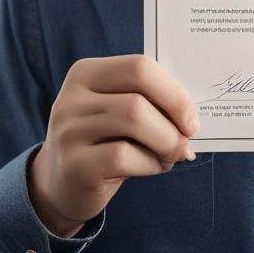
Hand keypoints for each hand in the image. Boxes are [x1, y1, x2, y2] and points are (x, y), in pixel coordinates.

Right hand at [27, 55, 199, 236]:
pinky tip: (153, 168)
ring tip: (171, 156)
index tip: (191, 119)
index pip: (139, 67)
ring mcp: (68, 130)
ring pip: (134, 122)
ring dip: (166, 144)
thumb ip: (149, 102)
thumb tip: (192, 115)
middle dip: (174, 121)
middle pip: (139, 97)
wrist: (61, 185)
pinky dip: (150, 165)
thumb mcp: (120, 112)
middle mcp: (72, 97)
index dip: (174, 93)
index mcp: (87, 73)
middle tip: (186, 141)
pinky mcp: (73, 164)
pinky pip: (123, 157)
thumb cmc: (105, 142)